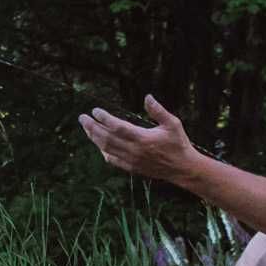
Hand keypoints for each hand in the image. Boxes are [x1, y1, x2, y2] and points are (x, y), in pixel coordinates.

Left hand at [79, 97, 199, 186]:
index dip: (104, 118)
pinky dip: (104, 152)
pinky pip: (113, 160)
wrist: (183, 168)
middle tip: (82, 118)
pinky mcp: (132, 168)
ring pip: (107, 149)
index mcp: (143, 138)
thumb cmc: (179, 144)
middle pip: (107, 138)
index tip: (95, 110)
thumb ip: (158, 111)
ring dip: (95, 138)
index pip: (117, 127)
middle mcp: (134, 151)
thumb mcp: (173, 124)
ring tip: (87, 128)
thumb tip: (147, 96)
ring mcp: (132, 161)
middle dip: (92, 127)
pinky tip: (100, 145)